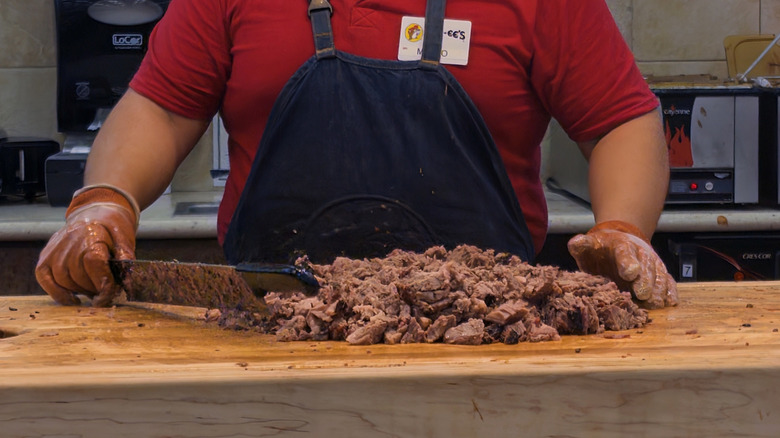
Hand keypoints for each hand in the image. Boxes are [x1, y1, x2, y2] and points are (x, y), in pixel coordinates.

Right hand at [35, 185, 138, 305]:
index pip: (94, 262)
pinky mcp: (45, 254)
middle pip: (77, 273)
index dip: (102, 283)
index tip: (109, 295)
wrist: (96, 211)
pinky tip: (71, 299)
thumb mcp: (125, 238)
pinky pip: (44, 277)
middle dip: (92, 289)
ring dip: (78, 291)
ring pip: (61, 278)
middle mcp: (70, 239)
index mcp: (92, 233)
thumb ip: (125, 259)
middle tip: (103, 293)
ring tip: (92, 292)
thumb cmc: (112, 227)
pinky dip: (56, 292)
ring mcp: (55, 247)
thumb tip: (128, 282)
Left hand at [567, 222, 677, 308]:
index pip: (625, 253)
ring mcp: (652, 264)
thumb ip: (582, 245)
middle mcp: (640, 253)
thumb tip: (575, 242)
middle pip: (645, 267)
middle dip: (645, 280)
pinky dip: (670, 291)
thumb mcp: (589, 244)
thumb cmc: (601, 248)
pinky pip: (668, 281)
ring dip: (658, 289)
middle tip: (643, 294)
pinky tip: (670, 301)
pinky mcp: (658, 273)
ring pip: (659, 275)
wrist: (618, 242)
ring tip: (655, 302)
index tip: (630, 273)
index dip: (628, 262)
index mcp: (621, 245)